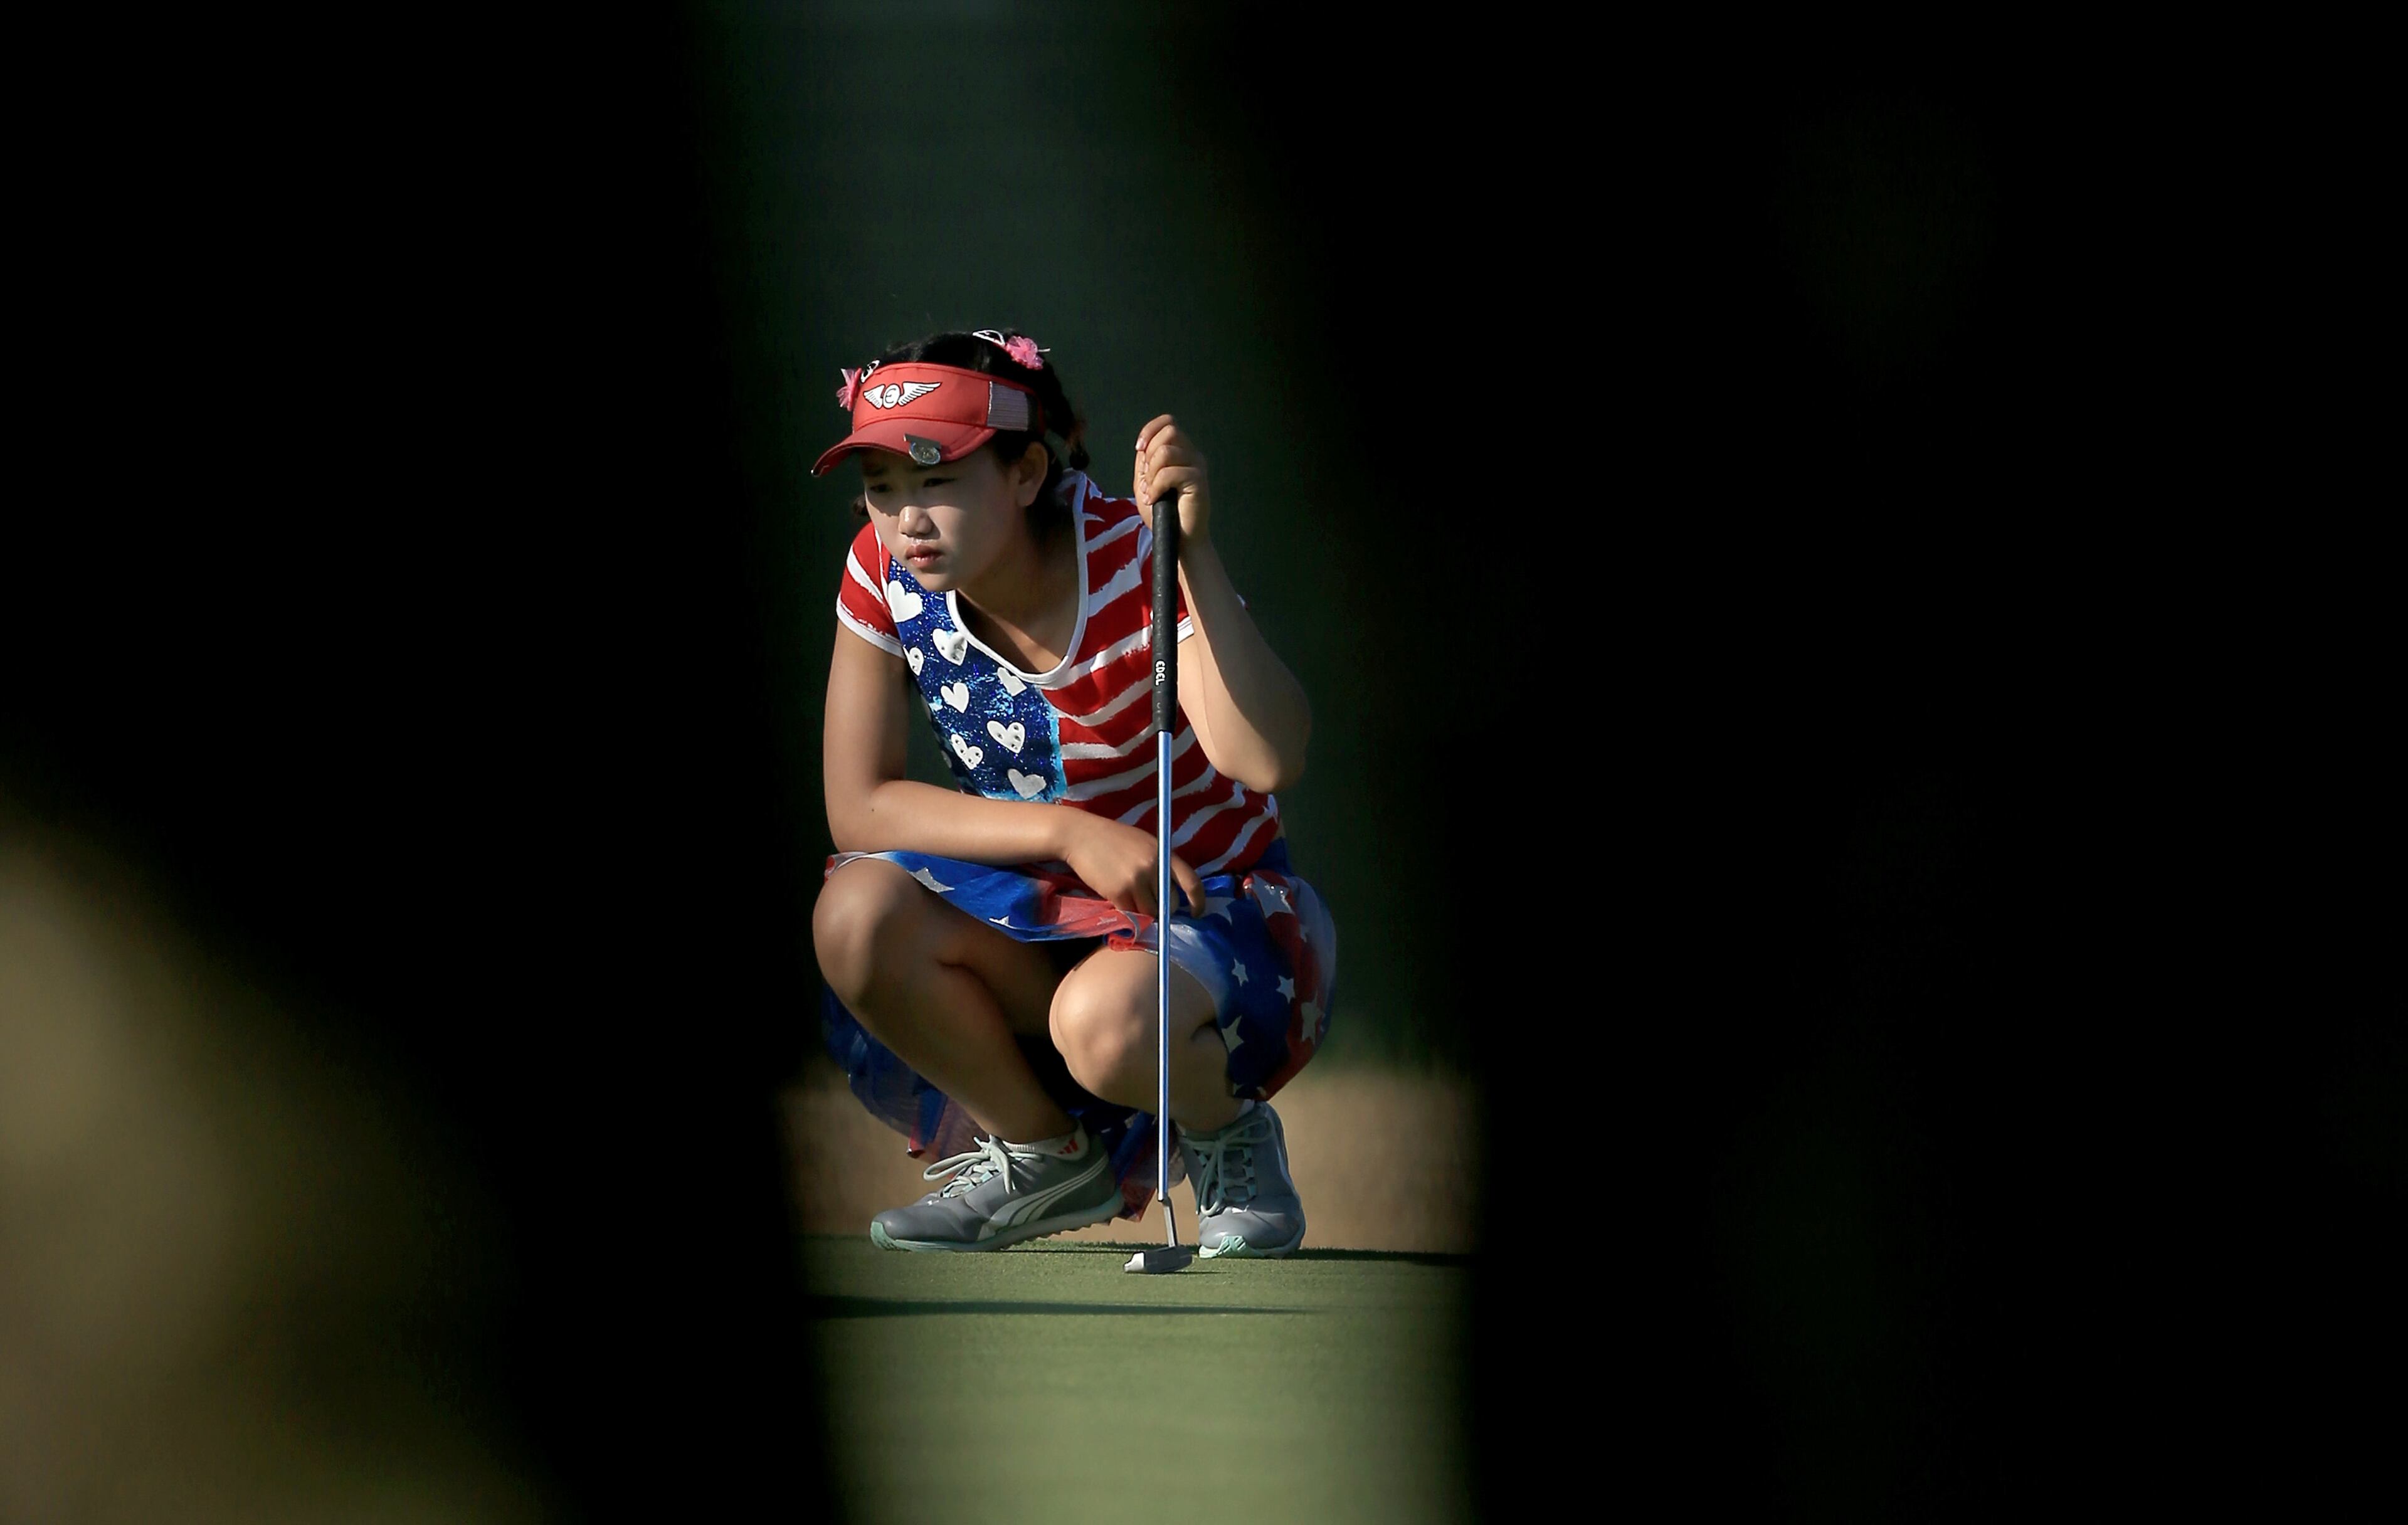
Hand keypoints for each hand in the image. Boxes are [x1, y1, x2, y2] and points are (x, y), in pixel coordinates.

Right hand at [1058, 809, 1204, 919]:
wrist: (1080, 835)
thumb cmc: (1112, 839)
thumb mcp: (1144, 843)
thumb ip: (1160, 864)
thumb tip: (1171, 891)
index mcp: (1163, 852)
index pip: (1192, 882)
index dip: (1198, 901)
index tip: (1196, 913)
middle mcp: (1153, 866)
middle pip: (1170, 903)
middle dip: (1163, 909)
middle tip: (1150, 905)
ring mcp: (1136, 880)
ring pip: (1151, 912)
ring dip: (1144, 913)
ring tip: (1131, 900)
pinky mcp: (1118, 892)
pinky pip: (1131, 913)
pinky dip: (1128, 912)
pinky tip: (1119, 901)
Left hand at [1133, 415, 1210, 545]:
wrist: (1178, 539)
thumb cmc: (1163, 513)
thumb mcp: (1146, 484)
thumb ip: (1144, 463)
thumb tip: (1143, 447)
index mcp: (1181, 452)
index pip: (1168, 422)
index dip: (1150, 430)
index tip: (1139, 449)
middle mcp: (1192, 455)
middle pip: (1169, 431)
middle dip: (1150, 453)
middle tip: (1147, 477)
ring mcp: (1197, 466)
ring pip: (1166, 451)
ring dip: (1151, 472)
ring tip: (1150, 491)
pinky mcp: (1198, 481)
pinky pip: (1170, 472)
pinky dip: (1156, 486)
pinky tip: (1154, 499)